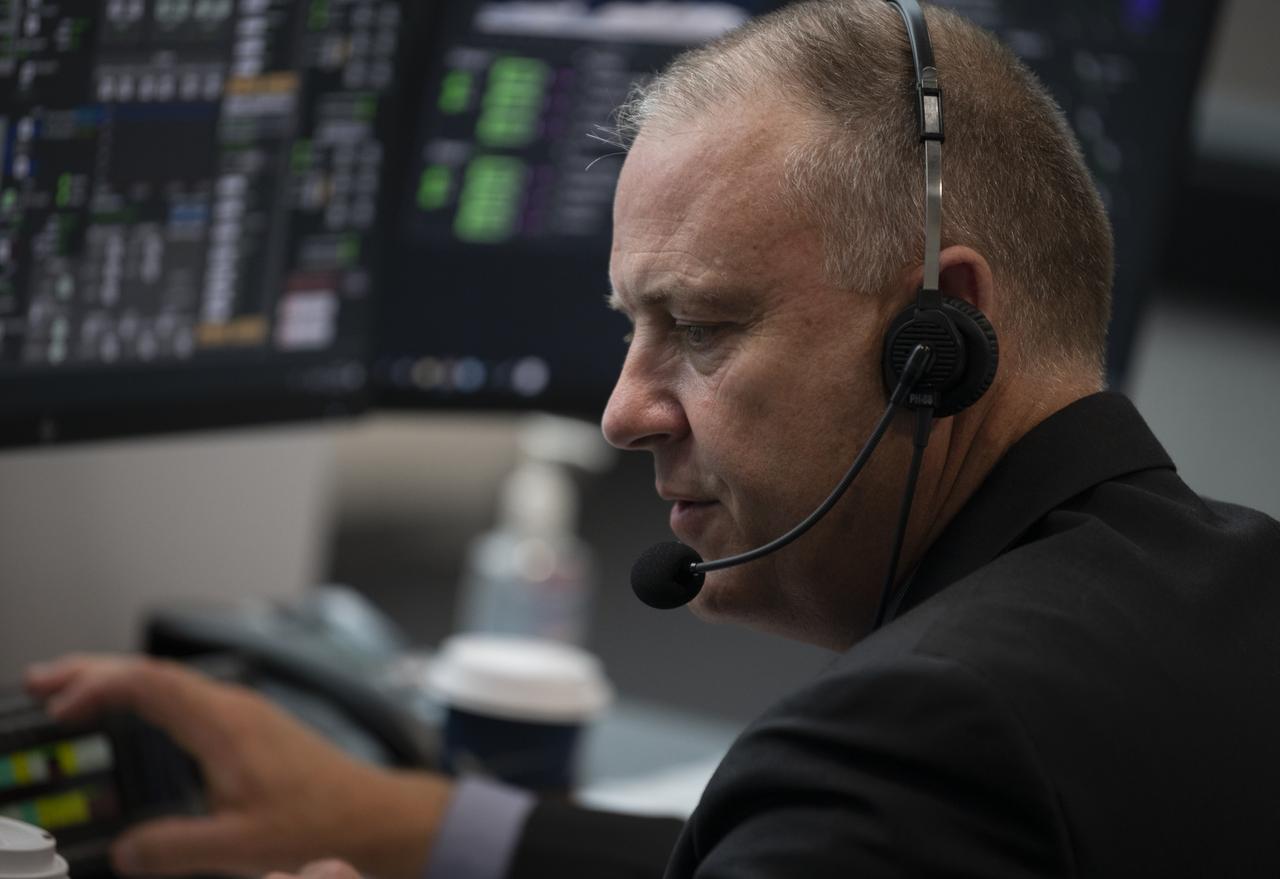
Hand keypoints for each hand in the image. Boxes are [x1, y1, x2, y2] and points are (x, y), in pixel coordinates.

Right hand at [25, 655, 452, 878]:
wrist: (375, 815)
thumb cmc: (323, 822)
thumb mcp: (241, 846)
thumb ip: (175, 848)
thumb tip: (126, 851)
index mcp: (227, 723)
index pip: (150, 682)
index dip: (98, 684)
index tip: (59, 701)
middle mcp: (234, 708)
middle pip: (154, 674)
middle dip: (95, 672)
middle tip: (43, 682)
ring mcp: (244, 714)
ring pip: (170, 684)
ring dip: (120, 684)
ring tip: (72, 694)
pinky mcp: (250, 729)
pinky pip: (186, 699)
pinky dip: (147, 700)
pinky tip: (132, 718)